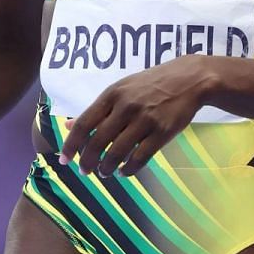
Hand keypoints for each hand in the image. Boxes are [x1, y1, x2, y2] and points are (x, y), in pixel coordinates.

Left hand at [59, 55, 217, 174]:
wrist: (189, 80)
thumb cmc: (150, 84)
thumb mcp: (120, 89)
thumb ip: (97, 109)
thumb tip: (69, 126)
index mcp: (111, 95)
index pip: (85, 124)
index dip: (71, 144)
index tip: (64, 159)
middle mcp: (125, 107)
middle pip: (98, 141)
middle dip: (87, 161)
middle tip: (84, 171)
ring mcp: (145, 120)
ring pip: (118, 152)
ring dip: (106, 167)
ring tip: (104, 173)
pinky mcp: (163, 132)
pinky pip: (140, 157)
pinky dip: (128, 169)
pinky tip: (123, 172)